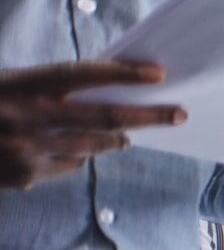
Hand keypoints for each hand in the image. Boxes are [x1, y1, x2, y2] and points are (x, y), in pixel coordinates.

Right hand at [0, 61, 183, 189]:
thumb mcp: (8, 82)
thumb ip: (47, 86)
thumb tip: (102, 87)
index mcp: (23, 84)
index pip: (84, 74)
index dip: (123, 72)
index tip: (158, 73)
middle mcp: (30, 117)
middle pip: (105, 115)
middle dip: (149, 115)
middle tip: (179, 114)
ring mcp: (28, 150)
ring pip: (93, 145)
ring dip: (117, 138)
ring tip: (128, 134)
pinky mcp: (24, 177)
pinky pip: (66, 166)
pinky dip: (76, 157)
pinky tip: (73, 151)